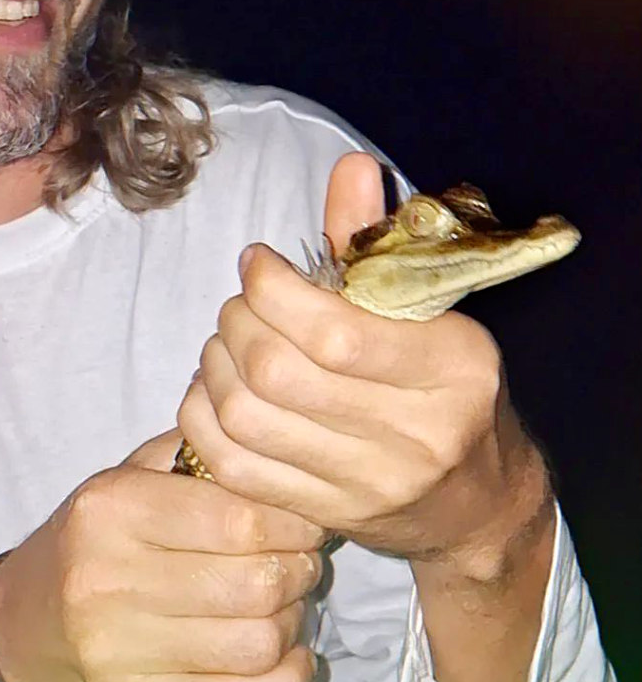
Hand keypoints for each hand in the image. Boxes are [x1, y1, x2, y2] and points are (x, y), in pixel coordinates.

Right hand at [0, 431, 323, 681]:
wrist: (24, 623)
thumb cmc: (96, 536)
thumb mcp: (129, 474)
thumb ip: (196, 447)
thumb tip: (271, 440)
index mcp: (113, 509)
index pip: (238, 518)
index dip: (293, 520)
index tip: (307, 518)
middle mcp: (110, 580)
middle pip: (255, 583)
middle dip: (300, 569)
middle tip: (303, 557)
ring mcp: (120, 651)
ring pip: (257, 644)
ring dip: (292, 621)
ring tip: (286, 599)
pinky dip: (284, 674)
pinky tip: (279, 648)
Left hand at [178, 154, 550, 575]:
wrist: (478, 501)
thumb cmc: (452, 387)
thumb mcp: (435, 308)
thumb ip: (378, 239)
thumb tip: (349, 164)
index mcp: (453, 367)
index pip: (334, 331)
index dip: (273, 288)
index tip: (257, 262)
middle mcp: (414, 433)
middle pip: (277, 372)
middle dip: (237, 320)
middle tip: (240, 302)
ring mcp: (366, 485)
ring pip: (246, 418)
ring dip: (215, 363)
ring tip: (227, 340)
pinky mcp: (325, 516)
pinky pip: (232, 465)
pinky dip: (203, 416)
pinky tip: (216, 388)